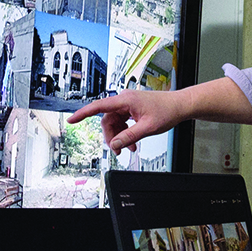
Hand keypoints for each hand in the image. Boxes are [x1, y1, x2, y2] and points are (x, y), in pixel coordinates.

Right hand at [67, 88, 184, 152]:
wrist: (180, 105)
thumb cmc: (167, 111)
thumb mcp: (147, 128)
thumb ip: (129, 137)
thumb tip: (115, 144)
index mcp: (126, 100)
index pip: (98, 106)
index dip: (83, 113)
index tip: (72, 119)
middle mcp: (125, 100)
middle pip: (107, 120)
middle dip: (111, 136)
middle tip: (118, 150)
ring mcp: (128, 104)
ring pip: (115, 123)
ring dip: (119, 136)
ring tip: (128, 149)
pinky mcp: (132, 109)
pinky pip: (122, 122)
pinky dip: (125, 133)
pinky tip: (132, 143)